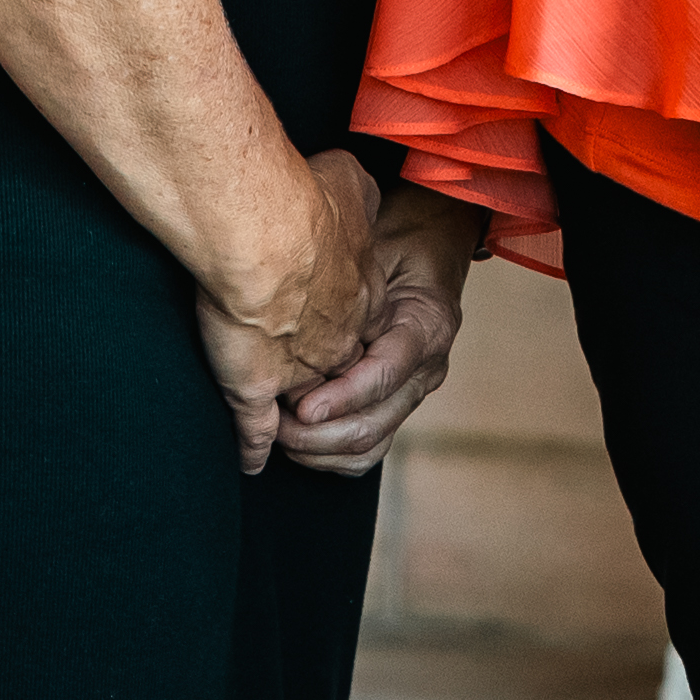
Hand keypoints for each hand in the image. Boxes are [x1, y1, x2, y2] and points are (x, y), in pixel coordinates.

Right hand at [186, 149, 383, 476]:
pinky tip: (249, 458)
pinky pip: (255, 432)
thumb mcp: (349, 182)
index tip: (334, 343)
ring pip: (309, 421)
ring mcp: (299, 371)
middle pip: (341, 382)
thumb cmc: (303, 201)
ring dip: (299, 432)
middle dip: (331, 395)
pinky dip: (252, 447)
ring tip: (282, 429)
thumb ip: (356, 191)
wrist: (265, 232)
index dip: (350, 345)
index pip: (367, 338)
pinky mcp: (255, 388)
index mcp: (362, 299)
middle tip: (311, 398)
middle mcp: (337, 342)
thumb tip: (356, 187)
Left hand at [275, 177, 485, 478]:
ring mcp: (413, 391)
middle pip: (375, 422)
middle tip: (272, 425)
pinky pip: (367, 449)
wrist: (423, 250)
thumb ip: (349, 275)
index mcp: (426, 325)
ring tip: (276, 436)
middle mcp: (426, 367)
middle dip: (319, 433)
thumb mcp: (376, 243)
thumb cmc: (391, 243)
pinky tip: (295, 444)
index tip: (300, 407)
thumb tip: (295, 296)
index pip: (386, 373)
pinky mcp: (396, 406)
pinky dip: (329, 457)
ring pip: (370, 444)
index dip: (342, 395)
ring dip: (319, 449)